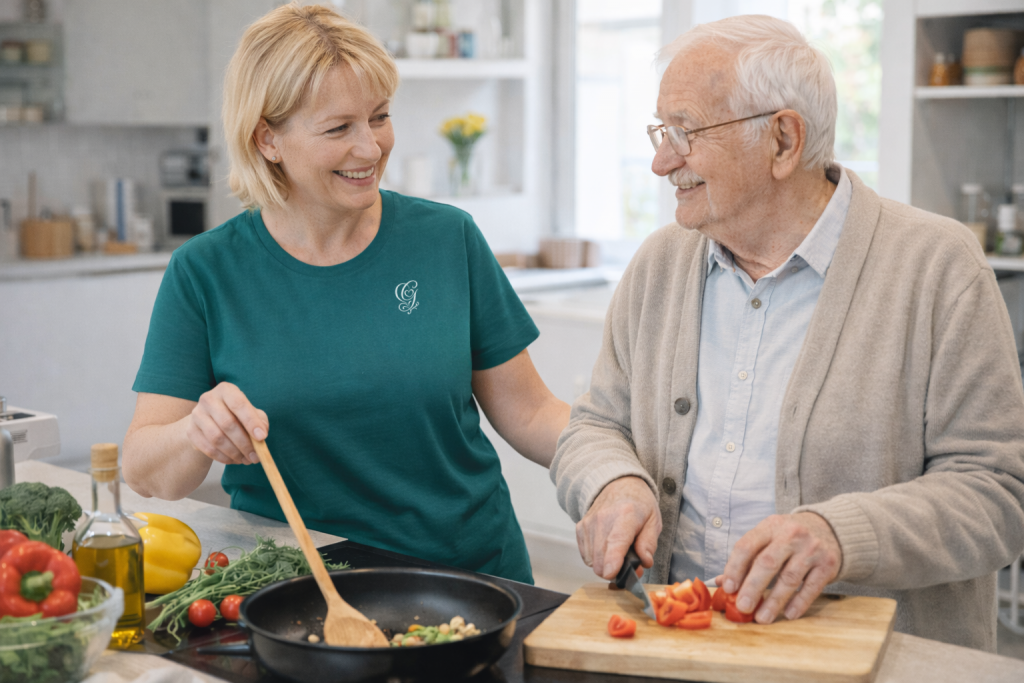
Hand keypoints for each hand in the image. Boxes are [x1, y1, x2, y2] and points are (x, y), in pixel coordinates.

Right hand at [185, 382, 268, 465]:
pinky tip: (233, 460)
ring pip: (217, 438)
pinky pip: (208, 448)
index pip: (239, 404)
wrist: (210, 420)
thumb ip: (260, 421)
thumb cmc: (237, 415)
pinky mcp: (191, 431)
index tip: (262, 437)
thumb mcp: (251, 413)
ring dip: (234, 453)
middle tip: (255, 457)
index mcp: (226, 390)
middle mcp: (208, 399)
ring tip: (246, 460)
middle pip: (227, 423)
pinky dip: (223, 458)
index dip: (251, 422)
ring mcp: (196, 415)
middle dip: (244, 443)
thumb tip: (261, 436)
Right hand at [576, 476, 661, 579]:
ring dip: (606, 565)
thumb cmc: (638, 504)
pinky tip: (607, 549)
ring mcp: (588, 524)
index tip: (612, 574)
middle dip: (615, 571)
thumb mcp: (654, 520)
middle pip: (601, 558)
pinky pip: (586, 556)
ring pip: (592, 561)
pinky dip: (596, 558)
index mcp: (625, 515)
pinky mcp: (580, 528)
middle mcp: (602, 519)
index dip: (613, 561)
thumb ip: (649, 543)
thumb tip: (644, 562)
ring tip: (618, 554)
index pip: (615, 541)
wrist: (619, 485)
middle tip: (629, 566)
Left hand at [715, 512, 840, 623]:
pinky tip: (788, 614)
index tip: (728, 588)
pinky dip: (799, 603)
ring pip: (789, 578)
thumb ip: (746, 559)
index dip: (735, 568)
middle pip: (767, 563)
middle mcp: (790, 535)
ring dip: (774, 601)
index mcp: (769, 526)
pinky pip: (812, 587)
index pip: (747, 546)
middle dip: (753, 588)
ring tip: (762, 618)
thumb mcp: (767, 538)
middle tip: (742, 607)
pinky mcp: (828, 564)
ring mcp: (811, 549)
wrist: (828, 528)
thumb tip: (721, 583)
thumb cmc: (789, 537)